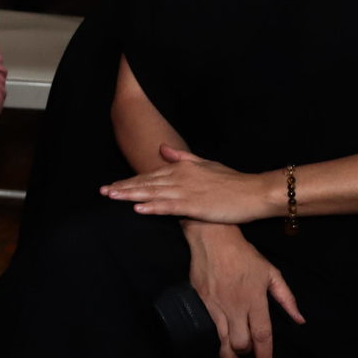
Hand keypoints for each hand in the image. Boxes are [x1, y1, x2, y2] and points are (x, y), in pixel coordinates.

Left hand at [101, 145, 277, 223]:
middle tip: (102, 191)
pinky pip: (169, 207)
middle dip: (123, 187)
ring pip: (153, 193)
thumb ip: (182, 157)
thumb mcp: (205, 164)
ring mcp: (187, 191)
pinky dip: (153, 207)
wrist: (254, 192)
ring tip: (111, 197)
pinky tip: (137, 209)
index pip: (150, 175)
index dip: (130, 180)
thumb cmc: (232, 180)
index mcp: (182, 169)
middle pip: (146, 183)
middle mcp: (181, 178)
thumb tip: (162, 149)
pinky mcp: (195, 206)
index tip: (112, 185)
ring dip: (131, 195)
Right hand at [183, 222, 303, 357]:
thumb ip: (286, 298)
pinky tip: (218, 340)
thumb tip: (299, 319)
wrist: (213, 239)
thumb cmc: (244, 255)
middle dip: (246, 355)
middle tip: (248, 357)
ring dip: (228, 354)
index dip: (265, 355)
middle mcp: (235, 306)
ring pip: (221, 341)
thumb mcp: (271, 272)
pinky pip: (207, 328)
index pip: (262, 335)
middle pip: (240, 343)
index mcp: (255, 299)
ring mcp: (215, 305)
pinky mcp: (200, 302)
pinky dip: (214, 339)